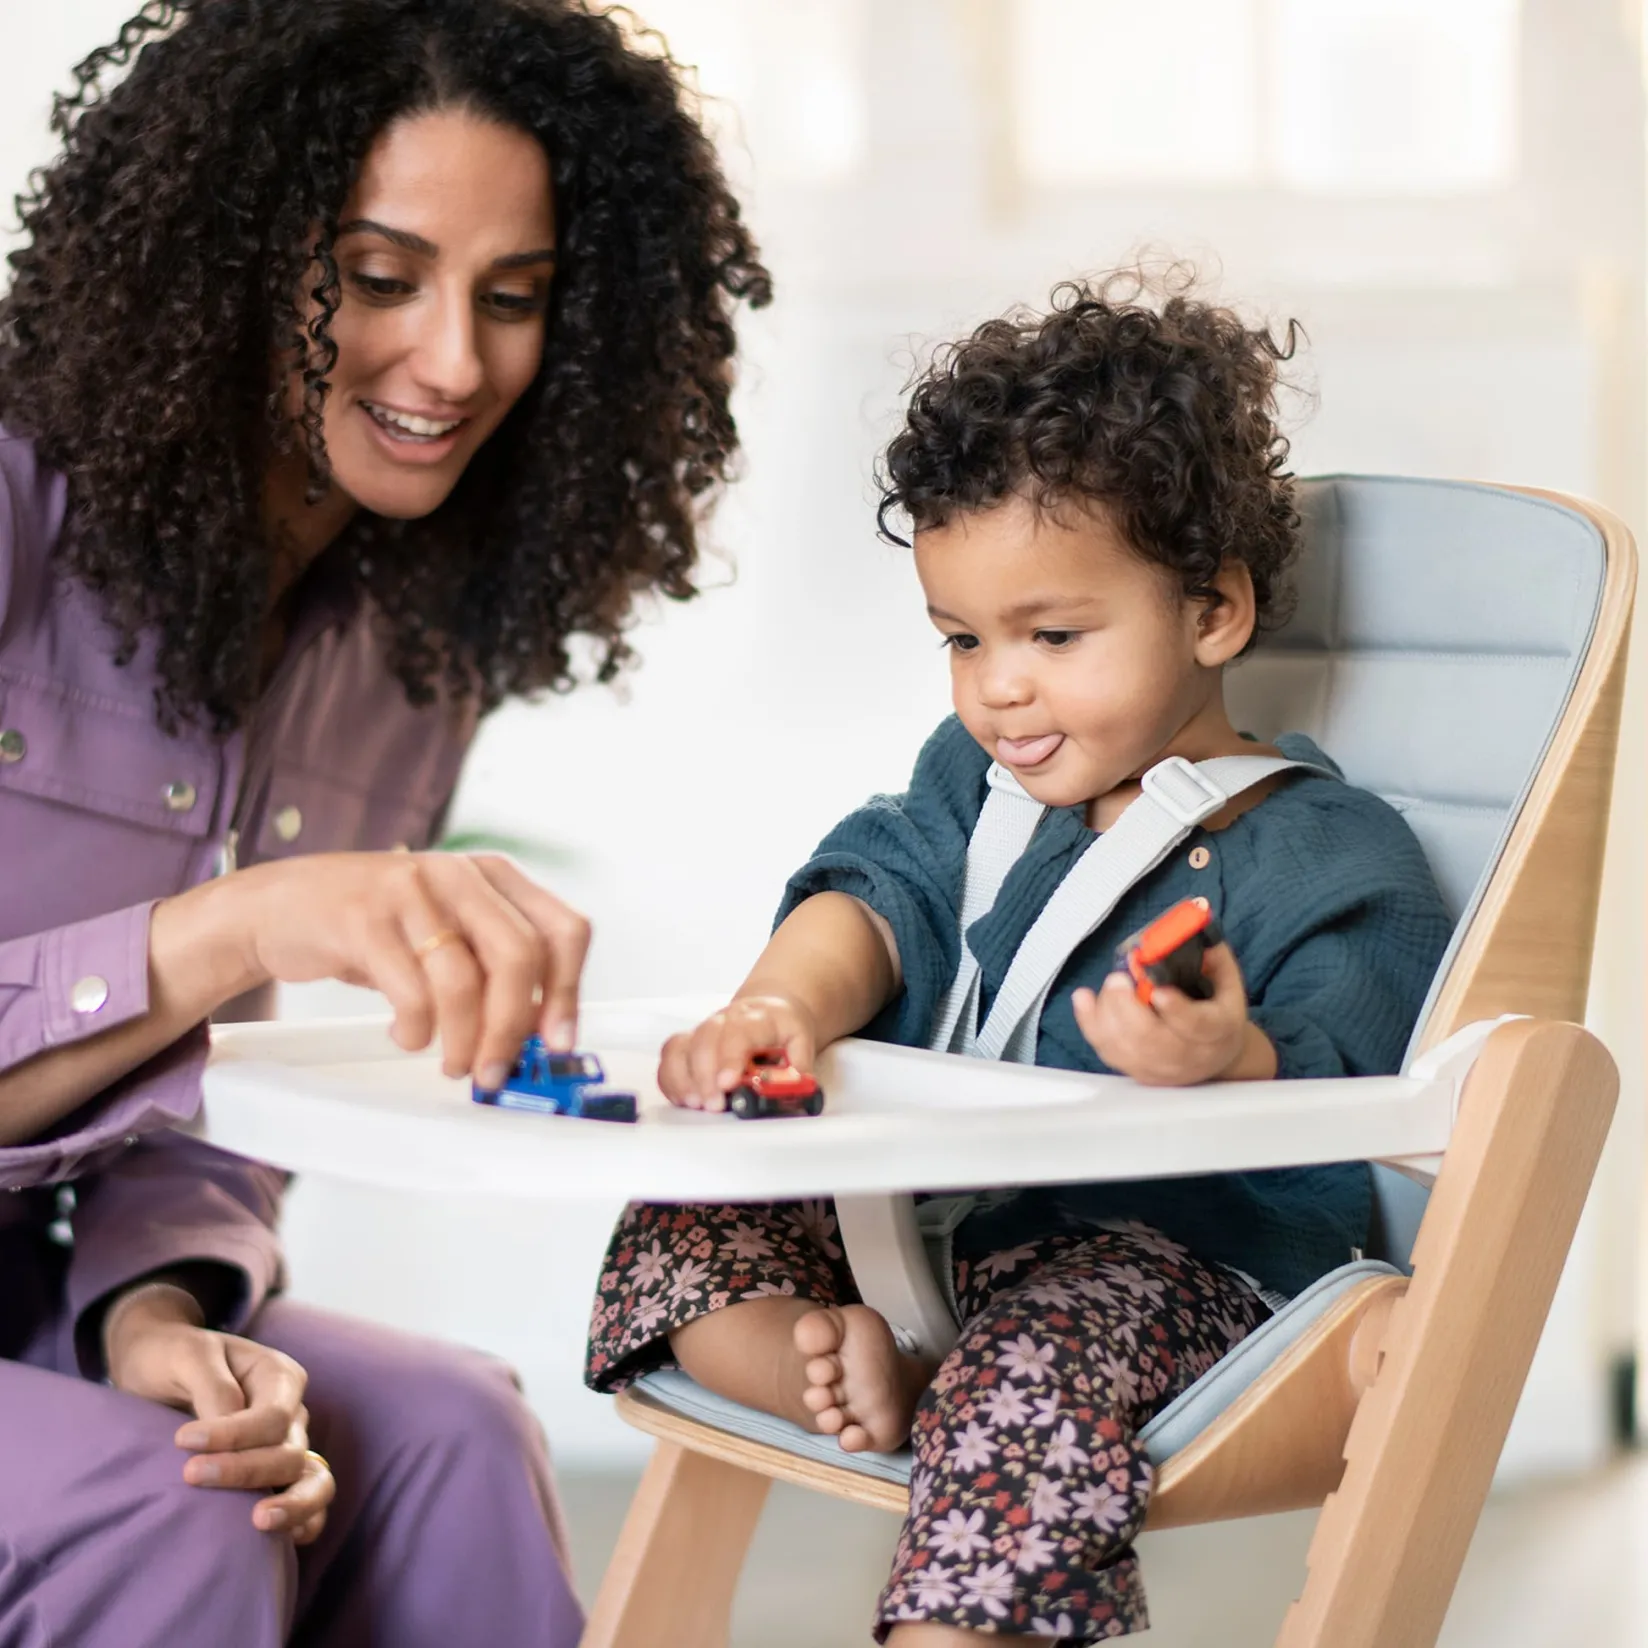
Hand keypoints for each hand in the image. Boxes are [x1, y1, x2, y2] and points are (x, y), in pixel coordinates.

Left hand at [104, 1285, 333, 1543]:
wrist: (153, 1370)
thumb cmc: (170, 1358)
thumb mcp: (187, 1356)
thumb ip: (213, 1386)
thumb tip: (229, 1424)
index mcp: (278, 1376)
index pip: (273, 1416)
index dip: (234, 1434)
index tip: (182, 1442)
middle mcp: (292, 1412)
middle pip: (289, 1452)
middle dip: (246, 1470)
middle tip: (191, 1475)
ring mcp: (287, 1446)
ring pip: (314, 1481)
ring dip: (291, 1505)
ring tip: (258, 1523)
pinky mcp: (272, 1478)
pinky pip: (306, 1503)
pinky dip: (302, 1523)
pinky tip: (278, 1541)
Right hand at [155, 850, 590, 1090]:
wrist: (275, 908)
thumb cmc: (375, 928)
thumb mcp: (446, 932)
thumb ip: (492, 967)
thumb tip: (539, 1032)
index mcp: (493, 876)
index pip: (563, 930)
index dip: (568, 991)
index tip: (558, 1042)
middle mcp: (458, 874)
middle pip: (520, 957)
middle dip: (512, 1028)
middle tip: (495, 1070)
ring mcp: (410, 890)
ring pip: (464, 981)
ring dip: (463, 1041)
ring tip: (450, 1062)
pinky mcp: (364, 918)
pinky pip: (410, 992)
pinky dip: (416, 1030)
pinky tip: (407, 1035)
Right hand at [658, 994, 817, 1111]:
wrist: (770, 1010)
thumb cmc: (783, 1029)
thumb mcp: (802, 1043)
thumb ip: (798, 1067)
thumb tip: (792, 1089)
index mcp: (756, 1017)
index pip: (738, 1033)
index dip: (729, 1058)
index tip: (726, 1084)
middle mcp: (725, 1020)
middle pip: (704, 1040)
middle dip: (705, 1076)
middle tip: (714, 1104)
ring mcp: (704, 1030)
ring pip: (680, 1047)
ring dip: (684, 1079)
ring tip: (697, 1103)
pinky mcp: (690, 1043)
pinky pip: (670, 1057)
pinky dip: (671, 1080)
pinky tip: (685, 1098)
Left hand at [1072, 941, 1275, 1085]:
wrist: (1217, 1055)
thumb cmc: (1218, 1009)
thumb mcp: (1227, 980)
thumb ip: (1212, 956)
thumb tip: (1190, 926)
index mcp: (1218, 1030)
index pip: (1197, 1025)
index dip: (1177, 1010)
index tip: (1158, 991)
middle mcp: (1190, 1054)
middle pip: (1151, 1039)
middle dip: (1127, 1007)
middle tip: (1117, 979)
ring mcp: (1162, 1068)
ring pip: (1125, 1048)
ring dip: (1107, 1013)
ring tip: (1109, 984)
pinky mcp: (1139, 1072)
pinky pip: (1108, 1052)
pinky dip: (1091, 1024)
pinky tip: (1083, 999)